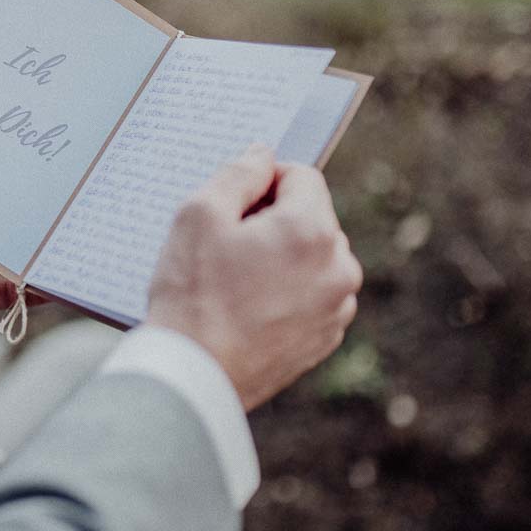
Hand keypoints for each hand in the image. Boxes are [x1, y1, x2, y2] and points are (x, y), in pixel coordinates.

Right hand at [147, 144, 361, 410]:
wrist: (194, 375)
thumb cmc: (192, 293)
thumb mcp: (199, 214)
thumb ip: (238, 174)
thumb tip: (263, 155)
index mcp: (312, 230)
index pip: (302, 175)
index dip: (263, 182)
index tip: (232, 208)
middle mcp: (339, 267)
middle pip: (311, 217)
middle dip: (274, 220)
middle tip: (227, 247)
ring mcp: (337, 307)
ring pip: (314, 257)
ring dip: (283, 257)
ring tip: (236, 282)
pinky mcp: (326, 339)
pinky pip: (313, 295)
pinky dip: (288, 292)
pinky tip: (248, 308)